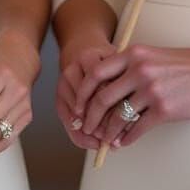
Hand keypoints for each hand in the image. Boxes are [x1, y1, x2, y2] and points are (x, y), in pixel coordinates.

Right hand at [56, 36, 115, 150]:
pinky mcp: (58, 94)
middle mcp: (72, 69)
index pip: (101, 88)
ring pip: (77, 114)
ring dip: (92, 131)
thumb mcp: (116, 61)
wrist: (81, 47)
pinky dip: (80, 135)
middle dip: (103, 124)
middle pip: (88, 103)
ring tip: (107, 141)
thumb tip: (131, 117)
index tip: (126, 123)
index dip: (113, 108)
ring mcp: (63, 82)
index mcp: (89, 58)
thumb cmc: (105, 59)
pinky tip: (93, 141)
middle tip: (116, 138)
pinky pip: (67, 120)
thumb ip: (122, 82)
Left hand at [76, 42, 189, 148]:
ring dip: (108, 132)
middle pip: (102, 97)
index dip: (83, 92)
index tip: (78, 105)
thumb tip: (107, 88)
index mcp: (133, 54)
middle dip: (90, 117)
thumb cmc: (185, 65)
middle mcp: (139, 69)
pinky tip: (123, 142)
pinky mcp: (163, 109)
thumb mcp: (152, 56)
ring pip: (118, 116)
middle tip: (85, 127)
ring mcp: (151, 89)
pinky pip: (137, 129)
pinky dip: (127, 139)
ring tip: (105, 139)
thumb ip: (130, 66)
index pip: (96, 73)